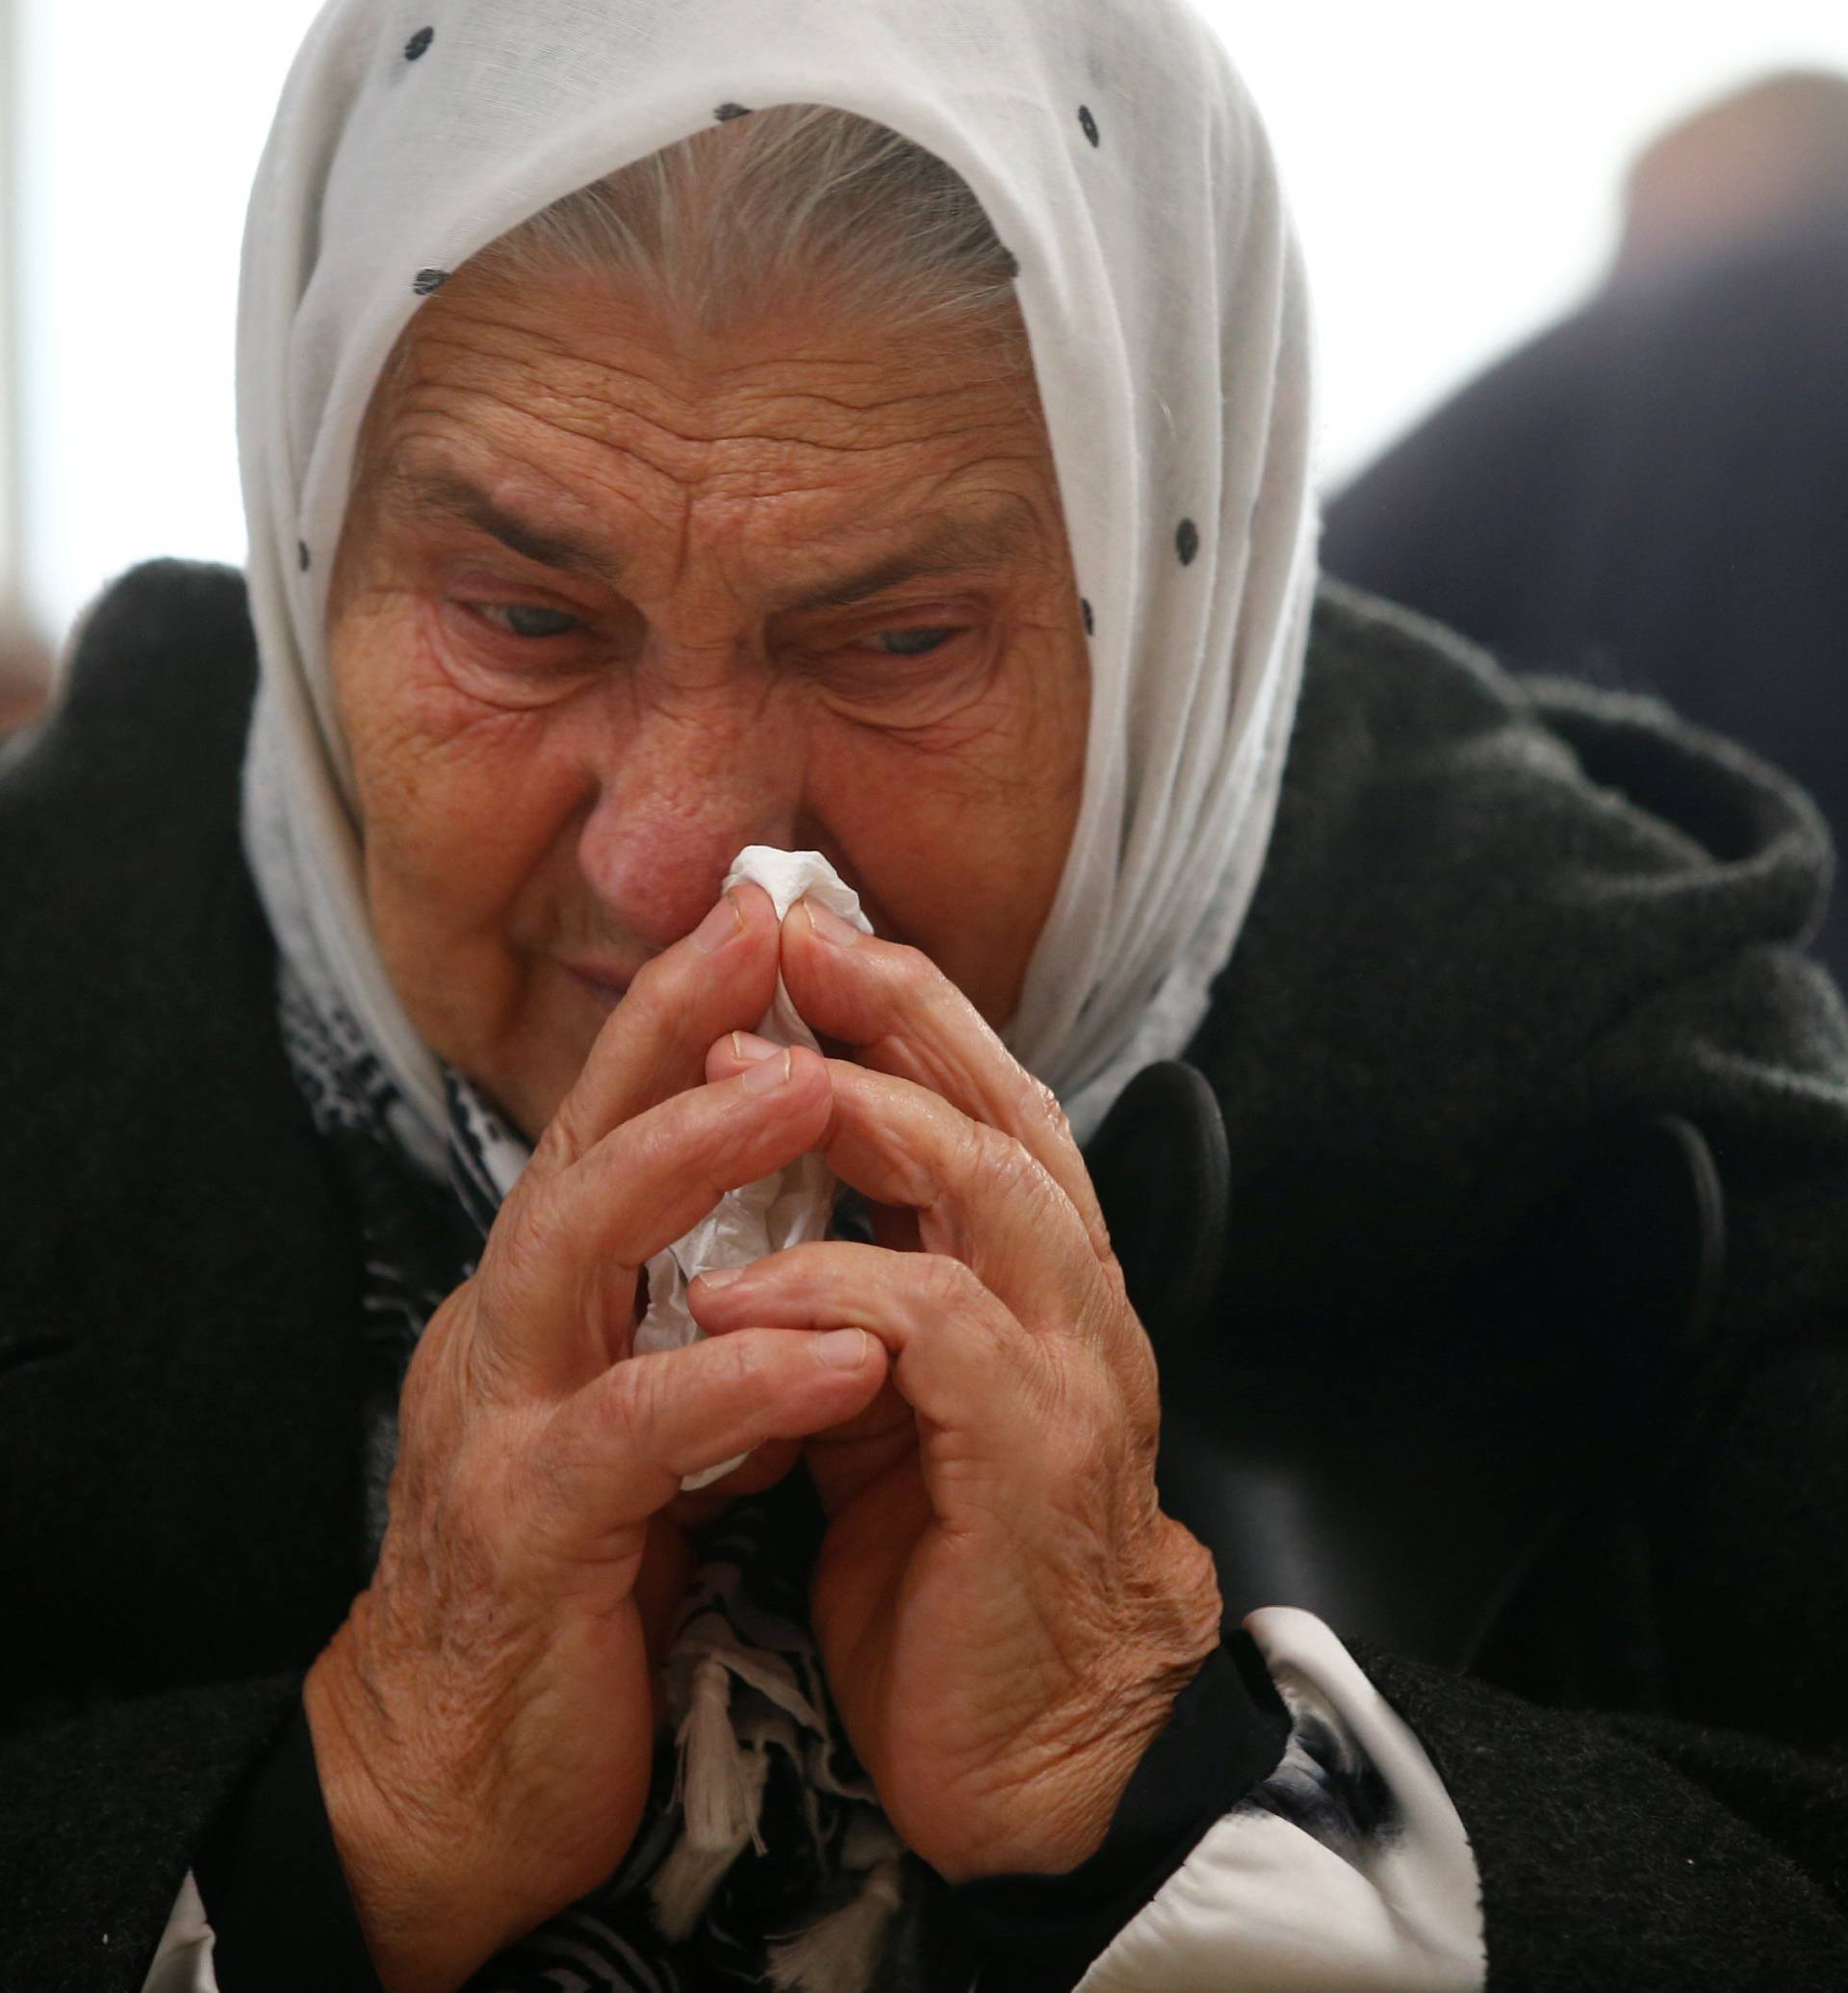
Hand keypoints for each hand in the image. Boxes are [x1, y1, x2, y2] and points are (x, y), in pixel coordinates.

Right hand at [302, 885, 888, 1992]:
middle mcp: (507, 1334)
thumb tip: (793, 1224)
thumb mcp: (632, 1418)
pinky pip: (631, 1439)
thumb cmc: (564, 1583)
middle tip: (768, 935)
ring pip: (575, 1250)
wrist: (452, 1787)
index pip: (609, 1128)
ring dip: (690, 1161)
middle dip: (670, 1030)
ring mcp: (499, 1425)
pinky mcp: (521, 1537)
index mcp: (544, 1303)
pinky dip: (736, 1384)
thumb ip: (681, 1314)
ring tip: (807, 1092)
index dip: (677, 1015)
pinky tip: (840, 1359)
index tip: (767, 913)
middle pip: (578, 1144)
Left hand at [688, 903, 1220, 1882]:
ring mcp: (1073, 1374)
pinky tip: (730, 1282)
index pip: (991, 1102)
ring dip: (862, 1115)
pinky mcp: (1034, 1461)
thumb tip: (769, 1193)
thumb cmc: (947, 1573)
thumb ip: (865, 1291)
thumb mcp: (892, 1403)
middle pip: (1006, 1106)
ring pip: (989, 1187)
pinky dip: (829, 1286)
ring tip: (737, 1074)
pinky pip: (934, 1332)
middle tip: (785, 939)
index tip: (802, 934)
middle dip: (895, 1009)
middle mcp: (1076, 1304)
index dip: (905, 1008)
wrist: (1029, 1766)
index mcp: (1040, 1283)